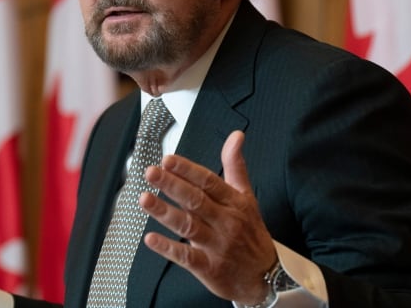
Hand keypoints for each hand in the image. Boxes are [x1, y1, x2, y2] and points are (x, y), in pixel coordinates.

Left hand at [139, 130, 276, 304]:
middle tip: (151, 172)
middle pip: (196, 200)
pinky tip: (150, 239)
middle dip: (172, 185)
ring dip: (164, 213)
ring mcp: (218, 245)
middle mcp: (226, 221)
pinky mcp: (210, 268)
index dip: (187, 170)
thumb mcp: (247, 196)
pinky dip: (168, 248)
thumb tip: (236, 135)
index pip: (209, 181)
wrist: (266, 275)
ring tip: (144, 200)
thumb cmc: (250, 232)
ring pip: (188, 226)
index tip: (168, 159)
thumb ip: (235, 165)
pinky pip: (186, 257)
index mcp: (234, 202)